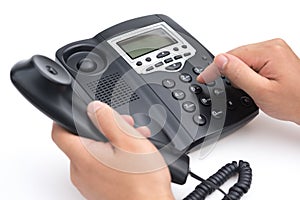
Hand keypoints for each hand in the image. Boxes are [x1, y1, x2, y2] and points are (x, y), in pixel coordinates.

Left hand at [52, 101, 173, 199]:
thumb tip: (95, 107)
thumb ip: (108, 120)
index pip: (59, 133)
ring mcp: (90, 183)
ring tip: (134, 142)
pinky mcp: (99, 189)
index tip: (76, 112)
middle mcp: (82, 172)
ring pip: (95, 153)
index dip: (64, 118)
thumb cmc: (142, 183)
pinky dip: (113, 157)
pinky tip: (132, 156)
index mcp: (84, 158)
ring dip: (112, 142)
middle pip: (82, 141)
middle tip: (123, 126)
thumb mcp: (128, 141)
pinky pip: (101, 166)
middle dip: (103, 128)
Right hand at [197, 38, 299, 124]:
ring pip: (242, 58)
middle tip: (212, 82)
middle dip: (224, 70)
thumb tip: (220, 60)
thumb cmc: (294, 101)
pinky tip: (246, 81)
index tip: (203, 78)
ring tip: (236, 86)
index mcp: (269, 51)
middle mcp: (272, 46)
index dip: (214, 68)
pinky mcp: (274, 57)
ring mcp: (274, 50)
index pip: (231, 55)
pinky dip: (244, 71)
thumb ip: (238, 74)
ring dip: (235, 71)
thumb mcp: (261, 91)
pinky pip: (251, 60)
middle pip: (236, 55)